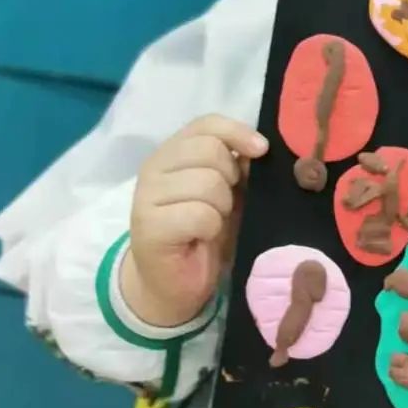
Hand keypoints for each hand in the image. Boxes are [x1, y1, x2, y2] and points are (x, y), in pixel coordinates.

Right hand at [123, 115, 268, 327]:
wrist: (175, 283)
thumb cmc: (205, 232)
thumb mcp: (228, 192)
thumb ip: (238, 165)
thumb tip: (259, 148)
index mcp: (173, 152)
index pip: (206, 124)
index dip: (237, 132)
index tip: (260, 151)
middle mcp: (154, 167)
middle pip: (210, 151)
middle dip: (230, 178)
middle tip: (225, 203)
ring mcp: (146, 195)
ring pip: (207, 183)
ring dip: (221, 207)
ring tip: (211, 223)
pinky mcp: (149, 226)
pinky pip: (200, 214)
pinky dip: (210, 228)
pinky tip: (200, 238)